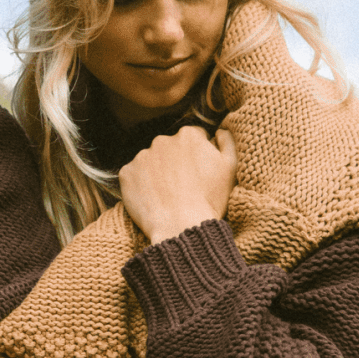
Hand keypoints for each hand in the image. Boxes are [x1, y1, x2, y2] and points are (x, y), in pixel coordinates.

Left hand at [117, 125, 237, 244]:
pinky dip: (141, 184)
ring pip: (151, 161)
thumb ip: (228, 141)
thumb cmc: (210, 199)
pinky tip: (153, 198)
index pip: (194, 138)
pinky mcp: (127, 173)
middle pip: (170, 147)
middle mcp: (162, 140)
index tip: (199, 173)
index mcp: (188, 135)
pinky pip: (134, 175)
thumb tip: (219, 130)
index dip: (198, 155)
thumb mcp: (231, 167)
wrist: (180, 226)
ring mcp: (142, 156)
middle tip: (183, 186)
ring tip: (168, 194)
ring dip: (158, 172)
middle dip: (176, 161)